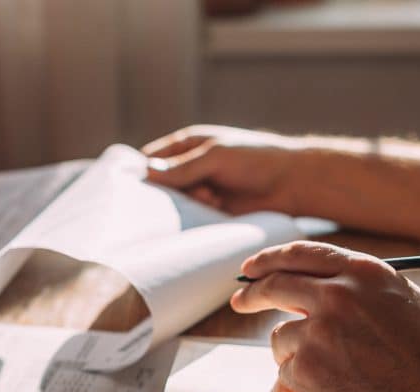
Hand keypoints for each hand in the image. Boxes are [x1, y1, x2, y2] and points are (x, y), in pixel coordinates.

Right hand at [142, 124, 310, 215]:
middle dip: (160, 195)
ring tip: (199, 203)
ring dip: (182, 207)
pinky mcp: (212, 212)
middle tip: (160, 203)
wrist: (292, 183)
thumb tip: (147, 172)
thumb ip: (182, 167)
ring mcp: (201, 190)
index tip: (127, 188)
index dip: (139, 171)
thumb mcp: (215, 157)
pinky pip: (194, 218)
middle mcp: (191, 168)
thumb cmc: (256, 160)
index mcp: (188, 145)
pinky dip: (194, 219)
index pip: (152, 158)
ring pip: (177, 204)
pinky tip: (203, 216)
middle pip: (161, 184)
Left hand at [230, 241, 419, 391]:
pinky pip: (288, 372)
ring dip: (296, 352)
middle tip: (240, 301)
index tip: (251, 269)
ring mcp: (319, 334)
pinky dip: (305, 382)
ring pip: (281, 336)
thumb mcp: (400, 299)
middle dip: (251, 294)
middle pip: (274, 286)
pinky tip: (340, 389)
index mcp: (361, 272)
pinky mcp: (308, 371)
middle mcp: (337, 297)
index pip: (300, 255)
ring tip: (338, 370)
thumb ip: (354, 284)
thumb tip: (306, 282)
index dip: (269, 259)